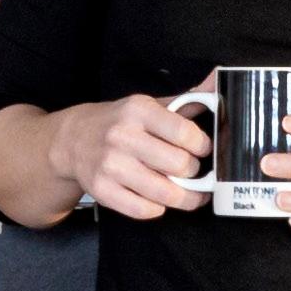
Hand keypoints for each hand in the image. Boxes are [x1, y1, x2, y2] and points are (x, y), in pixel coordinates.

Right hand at [47, 88, 210, 220]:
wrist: (73, 140)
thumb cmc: (120, 123)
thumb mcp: (151, 105)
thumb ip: (188, 98)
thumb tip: (218, 79)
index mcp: (139, 111)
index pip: (186, 133)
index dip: (203, 146)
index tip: (202, 149)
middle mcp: (123, 136)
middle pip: (180, 165)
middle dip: (194, 172)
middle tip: (192, 170)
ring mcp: (110, 165)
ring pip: (166, 193)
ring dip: (184, 197)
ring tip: (188, 192)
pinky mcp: (102, 190)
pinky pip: (144, 210)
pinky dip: (158, 208)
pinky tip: (158, 198)